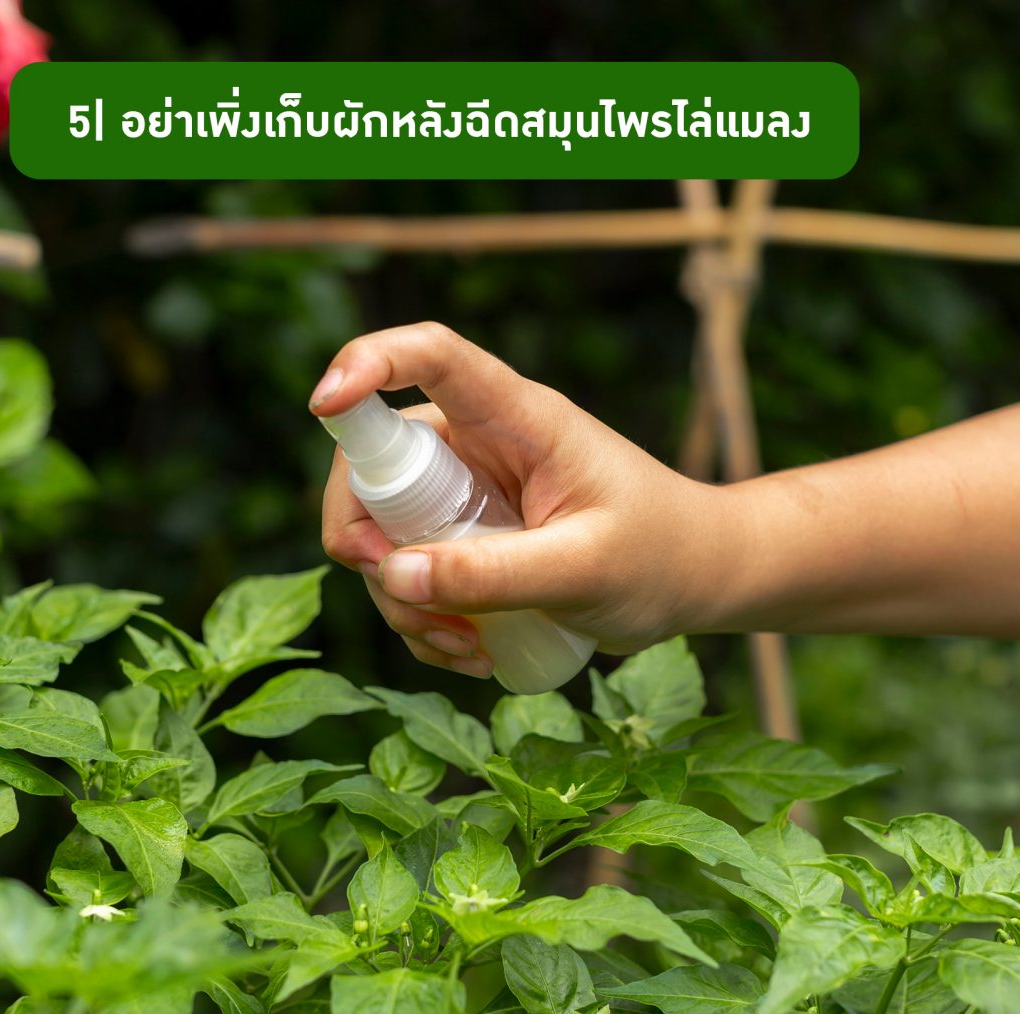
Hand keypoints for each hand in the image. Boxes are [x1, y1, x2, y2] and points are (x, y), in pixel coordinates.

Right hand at [311, 323, 733, 679]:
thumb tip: (396, 576)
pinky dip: (422, 617)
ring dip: (401, 598)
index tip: (322, 404)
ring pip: (384, 532)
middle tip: (400, 595)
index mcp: (519, 418)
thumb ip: (495, 573)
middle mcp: (481, 446)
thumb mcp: (584, 569)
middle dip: (365, 537)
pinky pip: (410, 573)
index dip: (368, 362)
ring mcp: (469, 495)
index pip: (434, 356)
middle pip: (376, 464)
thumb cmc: (660, 555)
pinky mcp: (467, 540)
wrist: (697, 580)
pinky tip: (471, 650)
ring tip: (463, 646)